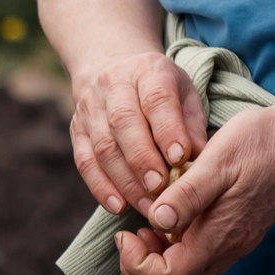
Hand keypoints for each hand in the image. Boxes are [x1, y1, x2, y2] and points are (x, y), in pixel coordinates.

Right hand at [69, 49, 206, 220]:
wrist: (112, 68)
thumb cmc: (160, 89)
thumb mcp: (185, 94)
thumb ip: (192, 126)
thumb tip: (198, 161)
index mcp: (148, 71)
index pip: (156, 100)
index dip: (167, 130)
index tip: (180, 158)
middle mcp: (114, 85)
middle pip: (123, 123)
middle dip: (142, 160)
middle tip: (160, 189)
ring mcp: (90, 108)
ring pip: (103, 147)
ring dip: (125, 181)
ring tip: (148, 206)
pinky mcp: (76, 130)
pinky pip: (84, 162)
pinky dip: (100, 187)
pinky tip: (118, 206)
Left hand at [113, 103, 274, 274]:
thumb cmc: (260, 144)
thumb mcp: (218, 160)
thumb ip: (187, 194)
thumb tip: (158, 221)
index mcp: (219, 236)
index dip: (138, 264)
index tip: (128, 232)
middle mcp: (227, 250)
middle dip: (142, 272)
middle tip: (131, 237)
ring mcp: (233, 246)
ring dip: (156, 264)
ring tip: (146, 229)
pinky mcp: (235, 237)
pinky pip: (199, 263)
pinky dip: (173, 253)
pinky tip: (166, 222)